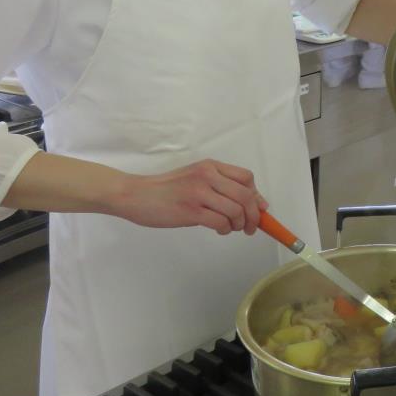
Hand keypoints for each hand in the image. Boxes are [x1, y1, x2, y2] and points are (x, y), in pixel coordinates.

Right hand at [112, 159, 266, 234]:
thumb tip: (253, 202)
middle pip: (245, 196)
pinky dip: (225, 229)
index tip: (260, 209)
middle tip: (251, 227)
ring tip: (231, 228)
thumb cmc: (166, 190)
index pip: (246, 178)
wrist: (135, 195)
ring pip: (235, 210)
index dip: (257, 195)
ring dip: (239, 224)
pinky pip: (220, 222)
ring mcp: (198, 192)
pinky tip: (219, 229)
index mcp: (210, 166)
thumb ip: (220, 186)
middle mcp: (207, 176)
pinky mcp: (190, 210)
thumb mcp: (195, 179)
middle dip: (254, 215)